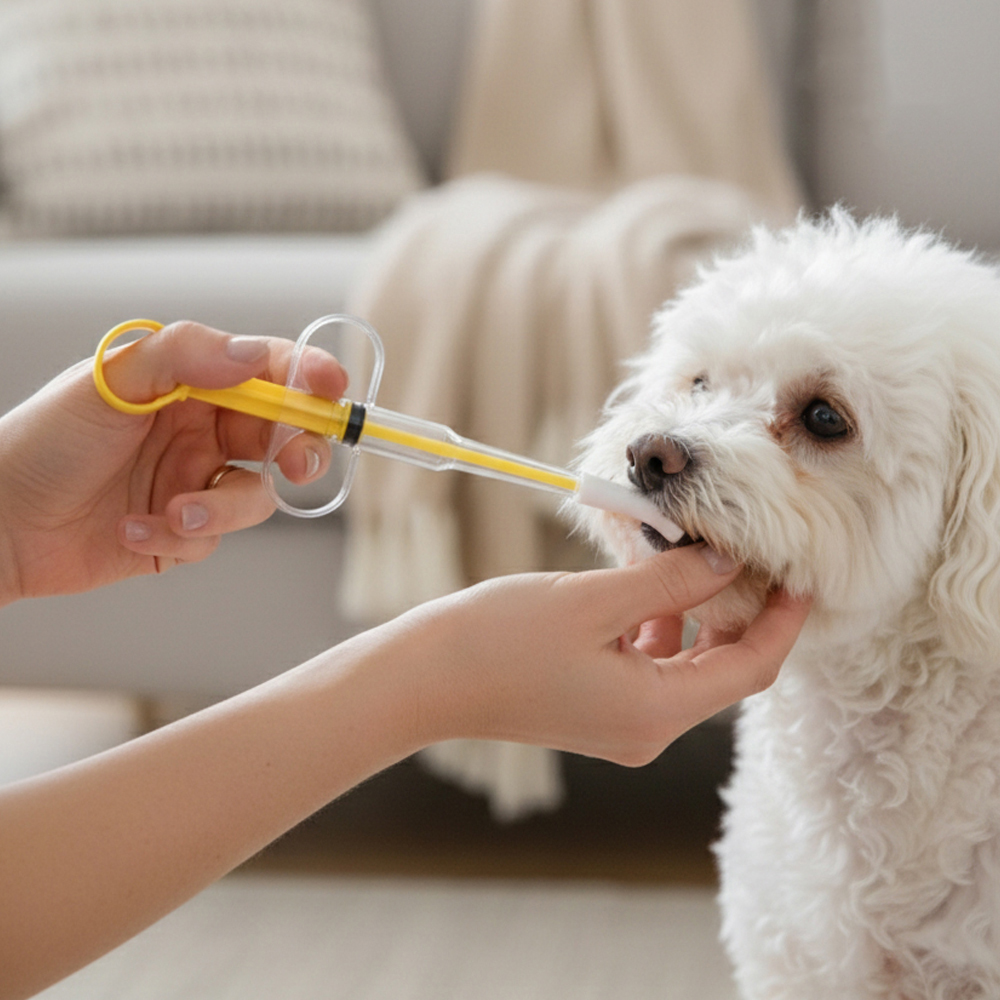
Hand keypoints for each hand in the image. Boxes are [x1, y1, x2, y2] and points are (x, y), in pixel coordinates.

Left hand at [0, 321, 346, 602]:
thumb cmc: (43, 439)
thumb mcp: (110, 380)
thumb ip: (185, 356)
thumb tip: (255, 356)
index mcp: (189, 383)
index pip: (267, 370)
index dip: (307, 377)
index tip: (331, 390)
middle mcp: (200, 429)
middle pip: (282, 435)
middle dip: (298, 450)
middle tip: (298, 464)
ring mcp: (194, 481)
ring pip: (254, 496)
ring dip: (220, 510)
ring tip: (173, 514)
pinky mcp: (183, 532)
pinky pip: (213, 538)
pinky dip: (177, 537)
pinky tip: (131, 530)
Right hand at [399, 544, 810, 764]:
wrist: (424, 680)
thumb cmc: (498, 640)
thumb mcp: (593, 601)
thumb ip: (669, 580)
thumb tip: (728, 558)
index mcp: (655, 712)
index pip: (750, 668)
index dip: (784, 621)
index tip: (803, 575)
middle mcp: (647, 728)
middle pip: (721, 667)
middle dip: (741, 610)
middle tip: (750, 550)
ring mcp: (621, 722)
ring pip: (685, 663)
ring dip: (695, 611)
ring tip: (693, 554)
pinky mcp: (597, 707)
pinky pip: (650, 664)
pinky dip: (658, 623)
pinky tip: (646, 580)